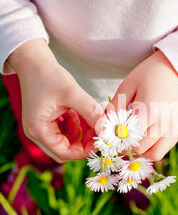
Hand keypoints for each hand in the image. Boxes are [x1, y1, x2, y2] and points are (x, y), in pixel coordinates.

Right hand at [8, 38, 102, 162]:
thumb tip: (106, 128)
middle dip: (82, 145)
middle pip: (63, 151)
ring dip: (80, 135)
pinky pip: (63, 133)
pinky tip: (80, 114)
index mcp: (38, 130)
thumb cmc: (49, 75)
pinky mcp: (46, 121)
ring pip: (65, 142)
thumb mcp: (72, 93)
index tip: (101, 140)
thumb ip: (90, 111)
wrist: (34, 61)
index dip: (84, 150)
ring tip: (89, 119)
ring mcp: (40, 128)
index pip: (63, 153)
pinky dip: (75, 128)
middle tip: (98, 133)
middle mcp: (36, 133)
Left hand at [108, 49, 177, 160]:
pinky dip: (152, 148)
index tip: (110, 134)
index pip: (129, 137)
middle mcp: (165, 122)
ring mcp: (174, 129)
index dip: (117, 139)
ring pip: (154, 154)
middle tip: (119, 138)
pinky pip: (163, 150)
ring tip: (133, 139)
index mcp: (150, 109)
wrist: (177, 69)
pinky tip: (145, 137)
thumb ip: (115, 106)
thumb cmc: (149, 74)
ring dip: (141, 151)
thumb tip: (102, 125)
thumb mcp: (128, 84)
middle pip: (141, 149)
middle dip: (127, 146)